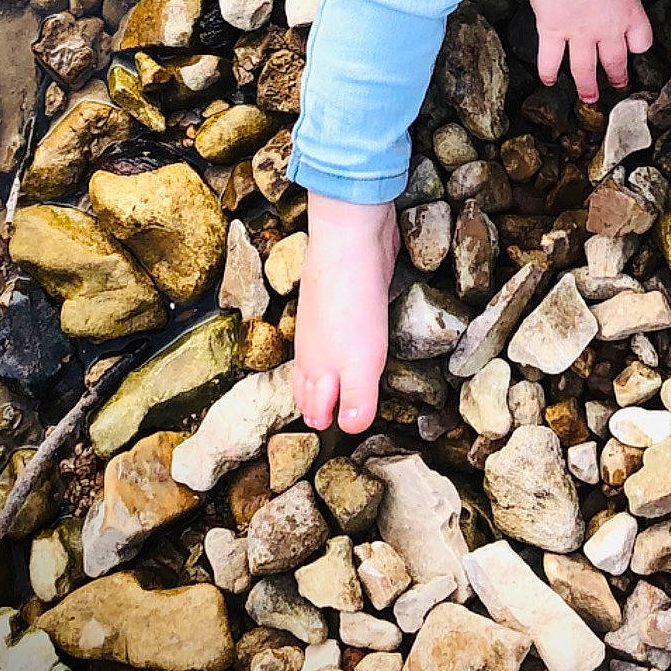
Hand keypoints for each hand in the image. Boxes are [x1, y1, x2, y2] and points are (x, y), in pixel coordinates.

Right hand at [293, 194, 398, 433]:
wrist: (350, 241)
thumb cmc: (351, 305)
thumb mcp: (360, 362)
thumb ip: (357, 398)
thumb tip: (351, 429)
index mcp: (318, 365)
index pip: (312, 402)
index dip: (319, 417)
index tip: (322, 429)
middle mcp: (317, 345)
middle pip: (309, 380)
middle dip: (313, 400)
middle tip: (318, 416)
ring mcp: (327, 319)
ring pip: (319, 354)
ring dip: (322, 373)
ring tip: (328, 384)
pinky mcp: (345, 297)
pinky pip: (338, 329)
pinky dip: (337, 342)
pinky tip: (347, 337)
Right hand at [529, 0, 652, 102]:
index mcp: (629, 13)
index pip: (642, 41)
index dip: (638, 47)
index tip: (634, 50)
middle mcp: (607, 30)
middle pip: (616, 61)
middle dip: (618, 76)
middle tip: (619, 86)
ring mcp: (579, 35)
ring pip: (585, 70)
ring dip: (588, 86)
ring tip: (590, 97)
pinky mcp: (552, 33)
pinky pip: (550, 60)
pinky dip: (548, 73)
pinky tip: (548, 81)